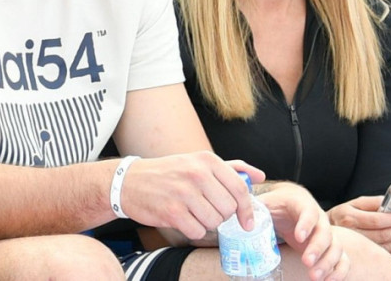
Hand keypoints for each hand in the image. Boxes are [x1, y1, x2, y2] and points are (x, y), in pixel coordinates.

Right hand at [119, 152, 263, 240]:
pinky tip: (183, 218)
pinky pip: (197, 230)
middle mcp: (197, 173)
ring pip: (214, 221)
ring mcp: (184, 192)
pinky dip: (193, 229)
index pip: (239, 188)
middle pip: (228, 208)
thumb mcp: (198, 162)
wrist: (130, 181)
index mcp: (207, 160)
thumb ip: (232, 168)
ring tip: (193, 211)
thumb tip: (259, 176)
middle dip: (222, 215)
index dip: (247, 209)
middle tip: (208, 209)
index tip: (248, 221)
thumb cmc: (169, 173)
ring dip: (207, 222)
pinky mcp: (172, 211)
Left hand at [258, 182, 349, 280]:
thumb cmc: (277, 204)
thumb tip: (244, 220)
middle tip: (306, 262)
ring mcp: (326, 234)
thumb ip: (256, 208)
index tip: (298, 237)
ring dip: (327, 263)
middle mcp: (319, 219)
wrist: (289, 205)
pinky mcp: (329, 248)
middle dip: (317, 249)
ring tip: (314, 277)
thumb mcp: (266, 202)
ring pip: (336, 247)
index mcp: (303, 204)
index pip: (309, 212)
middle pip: (325, 232)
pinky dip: (338, 271)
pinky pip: (342, 260)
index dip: (306, 224)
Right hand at [328, 196, 390, 269]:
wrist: (327, 232)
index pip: (376, 219)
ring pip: (384, 246)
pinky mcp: (361, 256)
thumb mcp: (354, 203)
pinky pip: (382, 255)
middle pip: (382, 234)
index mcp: (349, 216)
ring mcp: (356, 247)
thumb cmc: (343, 215)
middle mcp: (352, 233)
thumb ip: (372, 202)